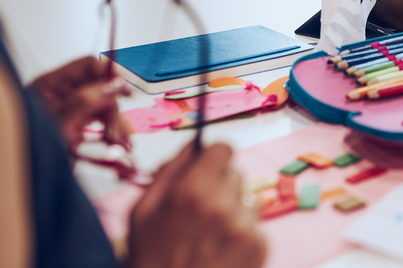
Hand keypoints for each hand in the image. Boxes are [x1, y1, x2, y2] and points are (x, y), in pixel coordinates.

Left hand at [29, 57, 130, 150]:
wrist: (24, 176)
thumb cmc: (28, 151)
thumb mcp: (58, 123)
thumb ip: (86, 100)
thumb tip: (115, 84)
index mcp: (51, 84)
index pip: (88, 66)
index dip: (110, 74)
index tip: (126, 92)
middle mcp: (63, 93)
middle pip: (101, 88)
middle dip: (113, 110)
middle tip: (115, 133)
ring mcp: (72, 109)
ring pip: (106, 107)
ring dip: (117, 124)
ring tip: (121, 145)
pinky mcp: (79, 125)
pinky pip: (103, 122)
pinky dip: (114, 133)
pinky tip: (121, 144)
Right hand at [128, 143, 266, 267]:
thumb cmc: (151, 260)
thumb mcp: (143, 213)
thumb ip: (168, 172)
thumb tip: (191, 146)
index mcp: (191, 191)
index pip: (223, 149)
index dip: (214, 158)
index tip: (209, 169)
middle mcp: (222, 204)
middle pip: (236, 174)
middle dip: (220, 188)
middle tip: (201, 216)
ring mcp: (244, 226)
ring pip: (247, 201)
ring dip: (233, 213)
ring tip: (209, 240)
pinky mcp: (259, 245)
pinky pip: (255, 225)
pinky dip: (242, 236)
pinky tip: (221, 254)